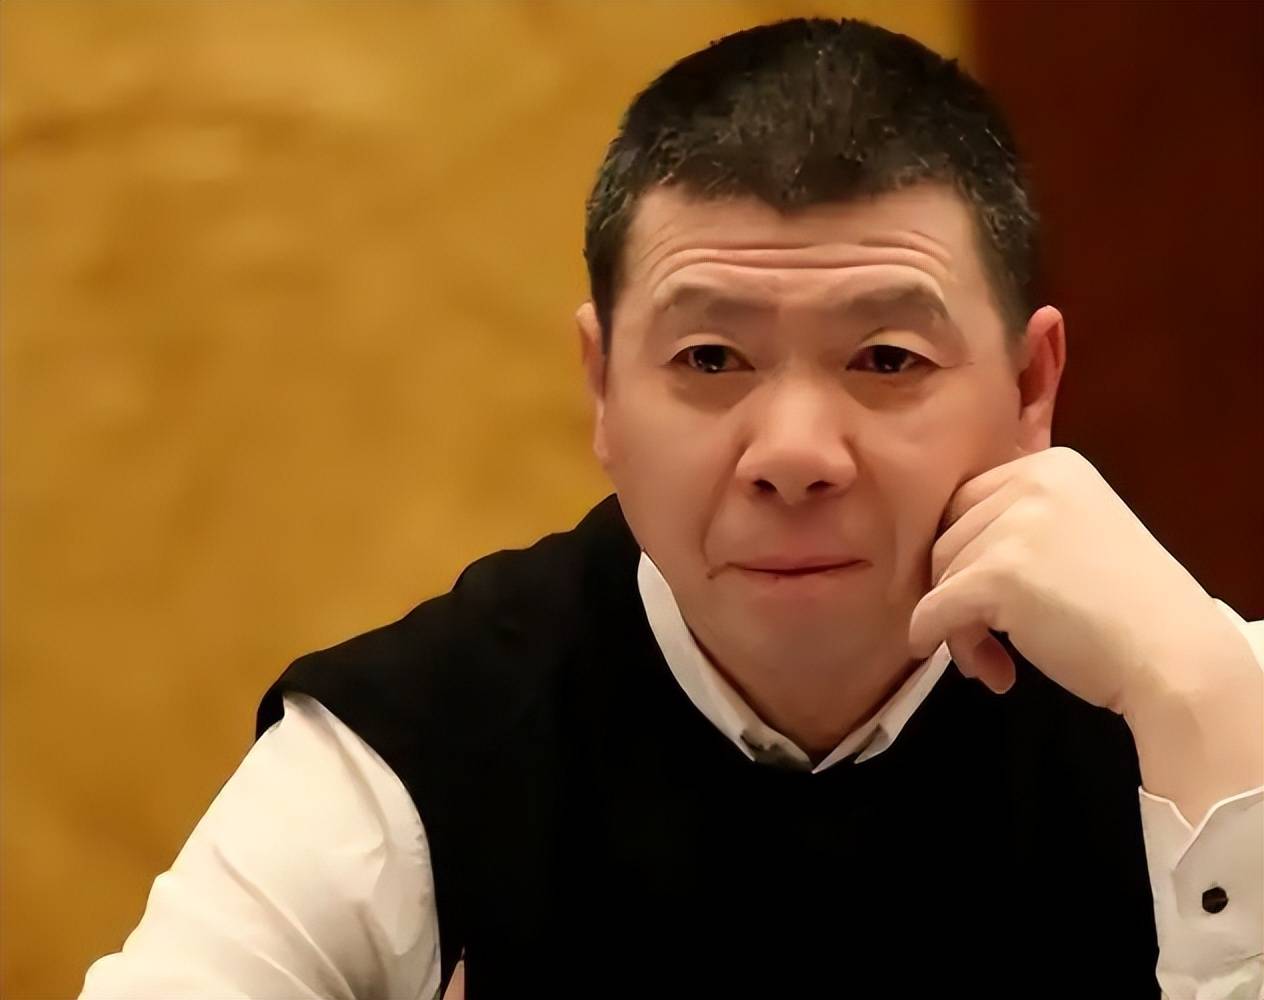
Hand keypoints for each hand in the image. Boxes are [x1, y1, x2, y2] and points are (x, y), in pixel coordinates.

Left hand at [907, 446, 1235, 716]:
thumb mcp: (1077, 533)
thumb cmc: (1130, 609)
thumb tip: (943, 554)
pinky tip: (980, 669)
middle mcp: (1030, 482)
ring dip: (961, 629)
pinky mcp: (997, 574)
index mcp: (1051, 466)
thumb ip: (1019, 526)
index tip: (986, 600)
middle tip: (991, 642)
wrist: (1176, 656)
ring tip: (998, 663)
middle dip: (958, 596)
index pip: (966, 504)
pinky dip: (936, 640)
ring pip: (940, 578)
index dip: (965, 557)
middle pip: (947, 539)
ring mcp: (1013, 527)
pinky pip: (934, 610)